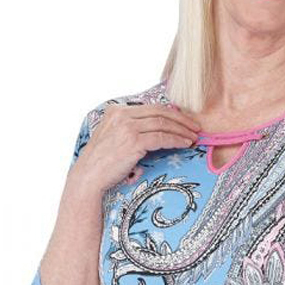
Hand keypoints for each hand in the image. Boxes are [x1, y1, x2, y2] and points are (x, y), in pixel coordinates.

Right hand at [71, 101, 200, 191]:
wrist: (89, 176)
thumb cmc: (102, 162)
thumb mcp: (113, 137)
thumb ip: (130, 128)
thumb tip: (155, 129)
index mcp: (117, 111)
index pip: (151, 108)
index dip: (171, 114)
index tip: (185, 121)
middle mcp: (122, 115)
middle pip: (160, 112)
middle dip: (181, 119)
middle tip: (195, 127)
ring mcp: (127, 127)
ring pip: (163, 123)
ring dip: (182, 130)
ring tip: (194, 137)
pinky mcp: (133, 141)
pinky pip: (161, 137)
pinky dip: (176, 140)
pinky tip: (185, 144)